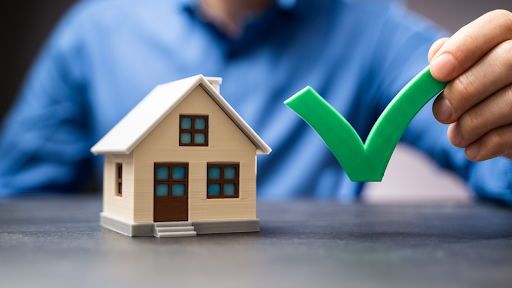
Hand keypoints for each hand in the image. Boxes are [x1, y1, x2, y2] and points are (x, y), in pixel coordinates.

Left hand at [429, 10, 511, 161]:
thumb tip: (438, 56)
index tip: (437, 72)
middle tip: (441, 113)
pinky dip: (486, 145)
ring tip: (456, 136)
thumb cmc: (481, 91)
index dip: (464, 47)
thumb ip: (452, 60)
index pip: (496, 25)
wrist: (503, 125)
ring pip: (511, 101)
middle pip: (506, 61)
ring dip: (473, 123)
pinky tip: (472, 149)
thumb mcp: (466, 71)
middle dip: (465, 90)